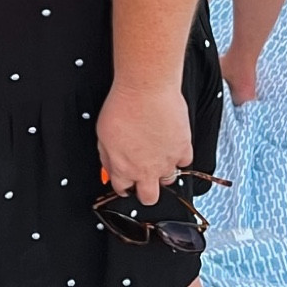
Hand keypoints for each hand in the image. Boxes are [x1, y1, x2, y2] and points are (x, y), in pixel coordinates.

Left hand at [96, 83, 192, 207]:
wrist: (147, 89)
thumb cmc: (123, 106)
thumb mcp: (102, 134)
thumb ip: (108, 156)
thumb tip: (109, 166)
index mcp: (123, 168)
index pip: (123, 189)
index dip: (123, 185)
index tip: (126, 181)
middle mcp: (146, 170)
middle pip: (149, 197)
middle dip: (145, 192)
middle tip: (144, 180)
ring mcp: (166, 162)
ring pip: (169, 180)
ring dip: (163, 173)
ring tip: (158, 159)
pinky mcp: (183, 149)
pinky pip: (185, 163)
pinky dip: (180, 158)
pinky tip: (172, 148)